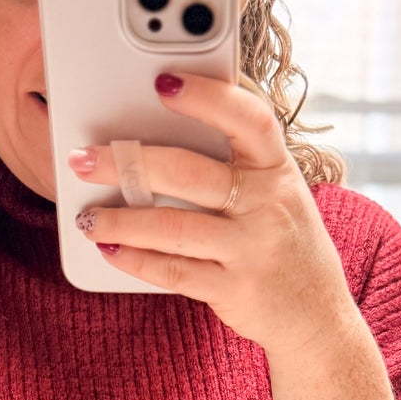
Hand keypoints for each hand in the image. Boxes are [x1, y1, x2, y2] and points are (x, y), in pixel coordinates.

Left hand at [66, 71, 356, 356]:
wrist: (316, 316)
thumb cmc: (284, 243)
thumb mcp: (278, 194)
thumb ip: (236, 166)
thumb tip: (157, 139)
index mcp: (278, 169)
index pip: (249, 119)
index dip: (207, 97)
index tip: (163, 83)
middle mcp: (268, 204)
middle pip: (190, 172)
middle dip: (128, 162)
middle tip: (83, 158)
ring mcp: (252, 249)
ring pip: (174, 227)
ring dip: (121, 221)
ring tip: (87, 218)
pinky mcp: (234, 289)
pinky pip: (174, 271)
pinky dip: (136, 260)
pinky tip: (110, 251)